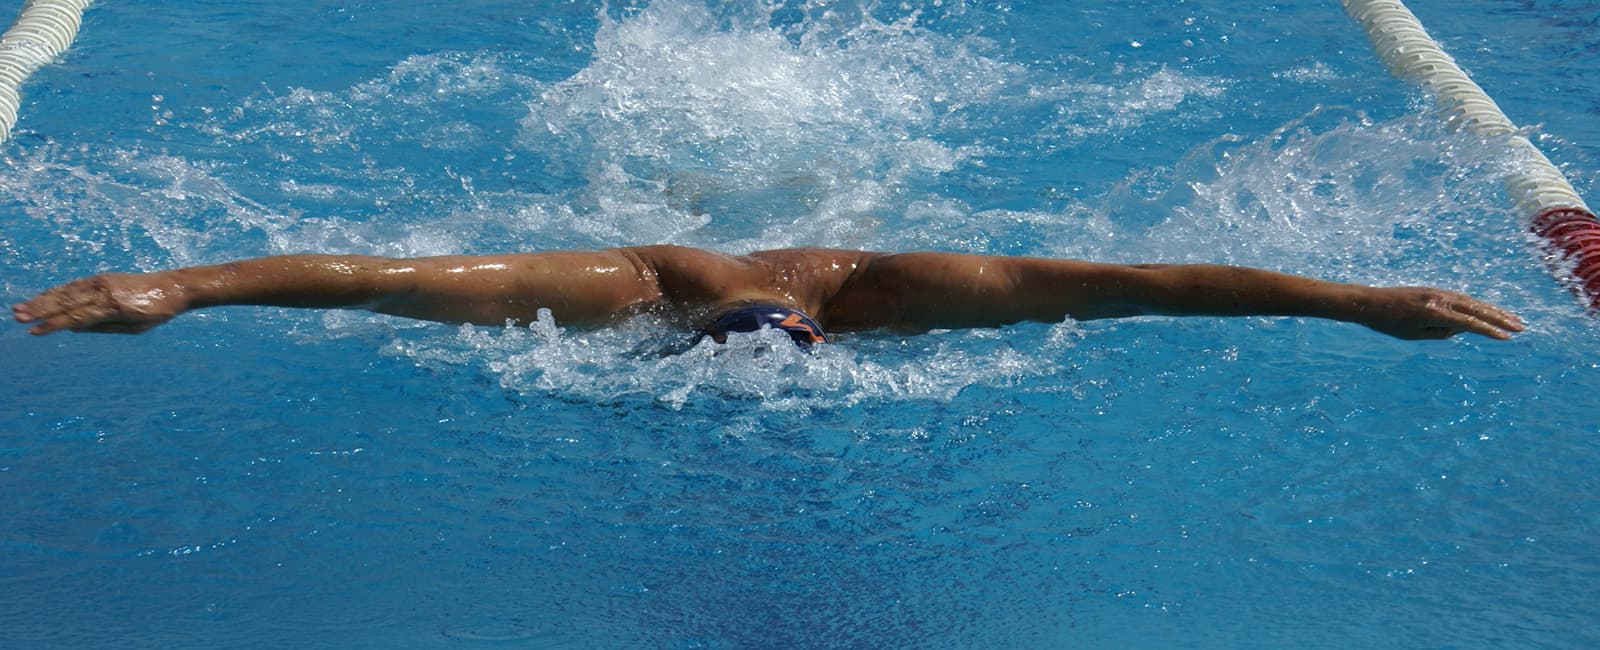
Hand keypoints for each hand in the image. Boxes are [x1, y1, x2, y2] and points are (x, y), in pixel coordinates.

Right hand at [12, 273, 189, 334]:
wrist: (173, 286)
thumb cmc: (157, 312)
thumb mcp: (134, 328)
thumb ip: (102, 327)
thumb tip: (72, 327)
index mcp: (113, 306)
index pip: (77, 317)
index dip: (54, 325)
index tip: (34, 331)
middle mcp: (104, 291)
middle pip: (66, 302)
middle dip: (40, 309)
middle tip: (17, 316)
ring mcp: (102, 282)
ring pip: (67, 291)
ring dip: (42, 299)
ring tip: (21, 308)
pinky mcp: (103, 277)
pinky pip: (75, 285)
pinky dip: (57, 291)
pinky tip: (42, 297)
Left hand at [1354, 286, 1523, 339]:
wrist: (1369, 301)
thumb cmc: (1389, 323)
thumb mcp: (1415, 335)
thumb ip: (1442, 332)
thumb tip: (1464, 328)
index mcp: (1433, 313)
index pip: (1469, 323)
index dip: (1489, 331)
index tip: (1508, 337)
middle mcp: (1439, 299)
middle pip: (1476, 309)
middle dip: (1500, 318)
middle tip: (1521, 327)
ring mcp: (1438, 292)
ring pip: (1472, 301)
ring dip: (1493, 310)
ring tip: (1512, 318)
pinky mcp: (1435, 290)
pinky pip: (1462, 298)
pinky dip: (1478, 305)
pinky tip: (1489, 311)